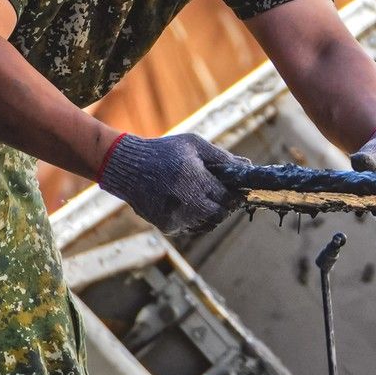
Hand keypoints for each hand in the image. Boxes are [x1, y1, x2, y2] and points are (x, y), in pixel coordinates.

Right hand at [100, 131, 241, 235]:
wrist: (127, 168)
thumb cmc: (164, 152)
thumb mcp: (193, 145)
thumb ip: (222, 157)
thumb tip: (248, 166)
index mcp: (196, 179)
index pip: (228, 198)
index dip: (236, 196)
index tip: (237, 191)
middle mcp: (187, 202)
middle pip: (220, 215)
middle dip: (225, 207)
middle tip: (223, 197)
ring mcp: (176, 217)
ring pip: (207, 224)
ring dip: (211, 214)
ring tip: (202, 198)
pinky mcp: (167, 227)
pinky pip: (191, 228)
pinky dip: (195, 220)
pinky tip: (187, 204)